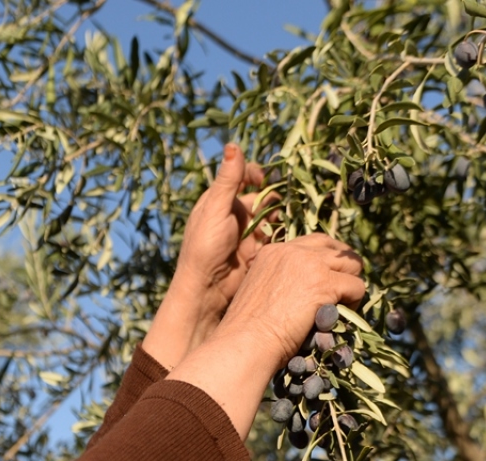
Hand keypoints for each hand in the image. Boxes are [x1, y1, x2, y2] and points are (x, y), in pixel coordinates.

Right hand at [167, 234, 364, 436]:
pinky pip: (357, 287)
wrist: (245, 343)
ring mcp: (309, 264)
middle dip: (345, 271)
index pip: (314, 243)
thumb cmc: (248, 331)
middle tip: (344, 294)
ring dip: (350, 288)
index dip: (328, 262)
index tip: (332, 280)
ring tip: (341, 310)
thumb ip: (282, 282)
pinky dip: (354, 304)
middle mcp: (292, 250)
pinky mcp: (323, 283)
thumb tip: (307, 291)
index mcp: (273, 251)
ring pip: (351, 266)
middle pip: (337, 249)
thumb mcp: (261, 294)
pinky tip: (339, 319)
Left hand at [176, 143, 275, 315]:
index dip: (255, 174)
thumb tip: (233, 145)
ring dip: (278, 218)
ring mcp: (245, 232)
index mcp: (219, 200)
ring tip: (278, 226)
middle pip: (261, 196)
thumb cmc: (204, 247)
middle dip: (271, 199)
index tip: (264, 180)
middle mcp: (233, 214)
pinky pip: (274, 237)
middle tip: (275, 210)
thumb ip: (228, 180)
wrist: (207, 290)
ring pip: (270, 216)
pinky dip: (280, 236)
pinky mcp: (255, 250)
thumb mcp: (215, 209)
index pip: (242, 176)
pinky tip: (281, 240)